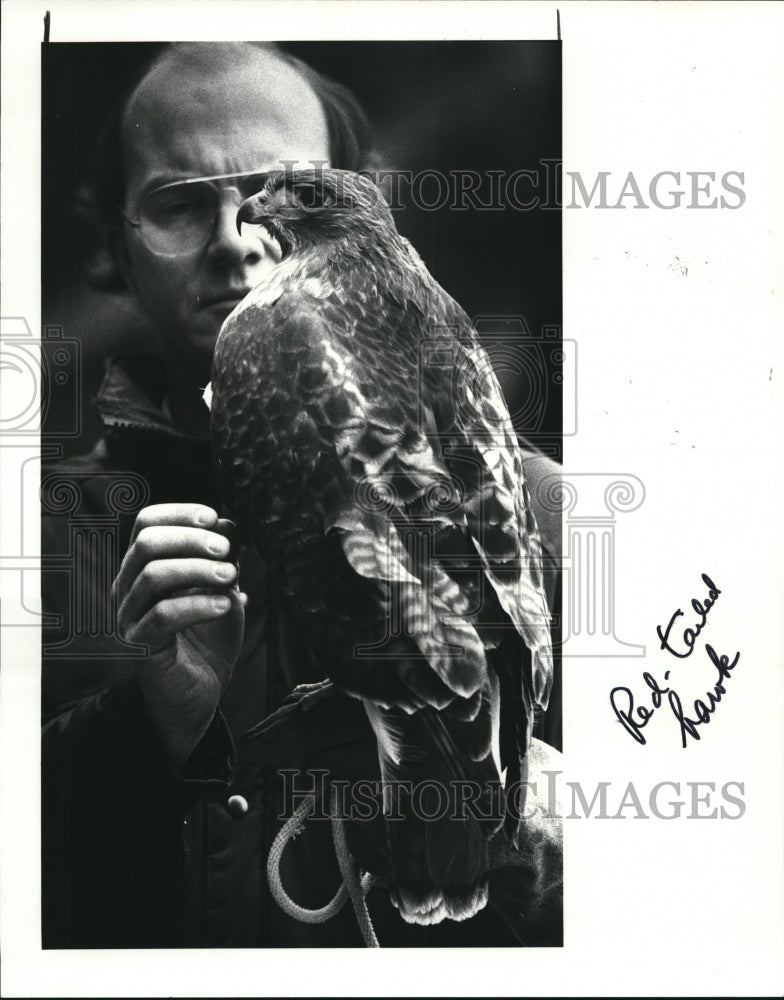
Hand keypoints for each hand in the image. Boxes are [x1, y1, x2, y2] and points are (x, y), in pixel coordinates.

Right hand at [113, 503, 245, 766]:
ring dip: (197, 570)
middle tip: (227, 550)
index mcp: (143, 567)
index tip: (214, 517)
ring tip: (232, 576)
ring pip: (152, 576)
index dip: (178, 514)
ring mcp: (128, 617)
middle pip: (146, 543)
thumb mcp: (222, 590)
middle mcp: (127, 587)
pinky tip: (224, 604)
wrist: (200, 693)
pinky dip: (197, 604)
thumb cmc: (209, 637)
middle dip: (190, 539)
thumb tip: (230, 526)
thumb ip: (223, 560)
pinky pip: (162, 616)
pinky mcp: (138, 646)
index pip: (145, 523)